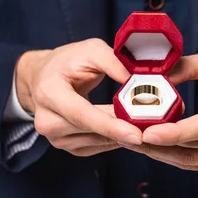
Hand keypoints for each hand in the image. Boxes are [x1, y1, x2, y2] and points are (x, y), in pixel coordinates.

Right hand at [15, 38, 142, 156]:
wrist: (42, 77)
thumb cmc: (67, 61)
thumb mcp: (91, 50)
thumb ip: (115, 63)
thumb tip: (141, 82)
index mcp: (49, 93)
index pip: (82, 115)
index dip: (111, 126)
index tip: (137, 134)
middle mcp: (47, 121)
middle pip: (92, 131)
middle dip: (124, 129)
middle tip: (154, 126)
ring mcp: (55, 137)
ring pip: (97, 142)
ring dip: (122, 136)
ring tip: (145, 124)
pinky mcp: (66, 146)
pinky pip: (96, 147)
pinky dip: (115, 140)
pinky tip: (128, 129)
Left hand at [122, 50, 197, 172]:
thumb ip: (183, 67)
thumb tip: (150, 77)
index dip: (176, 132)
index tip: (147, 133)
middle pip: (196, 147)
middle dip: (159, 144)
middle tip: (128, 135)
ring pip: (192, 160)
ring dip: (160, 153)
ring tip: (133, 142)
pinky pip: (195, 164)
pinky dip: (171, 156)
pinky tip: (152, 148)